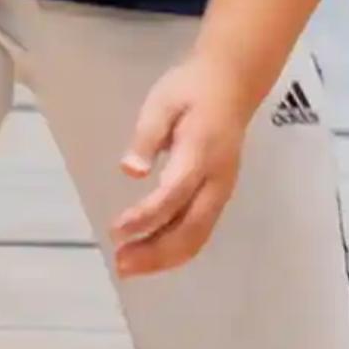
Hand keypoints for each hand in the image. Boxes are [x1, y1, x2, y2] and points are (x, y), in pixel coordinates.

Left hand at [108, 49, 258, 276]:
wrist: (231, 82)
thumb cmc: (190, 89)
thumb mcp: (161, 102)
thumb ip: (146, 137)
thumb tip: (130, 171)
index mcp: (200, 153)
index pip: (173, 195)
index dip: (145, 217)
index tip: (116, 231)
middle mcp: (216, 180)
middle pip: (190, 228)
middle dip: (155, 252)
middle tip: (120, 264)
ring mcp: (222, 190)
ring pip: (198, 236)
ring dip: (165, 257)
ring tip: (129, 266)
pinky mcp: (220, 195)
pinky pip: (201, 230)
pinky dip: (177, 249)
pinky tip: (152, 255)